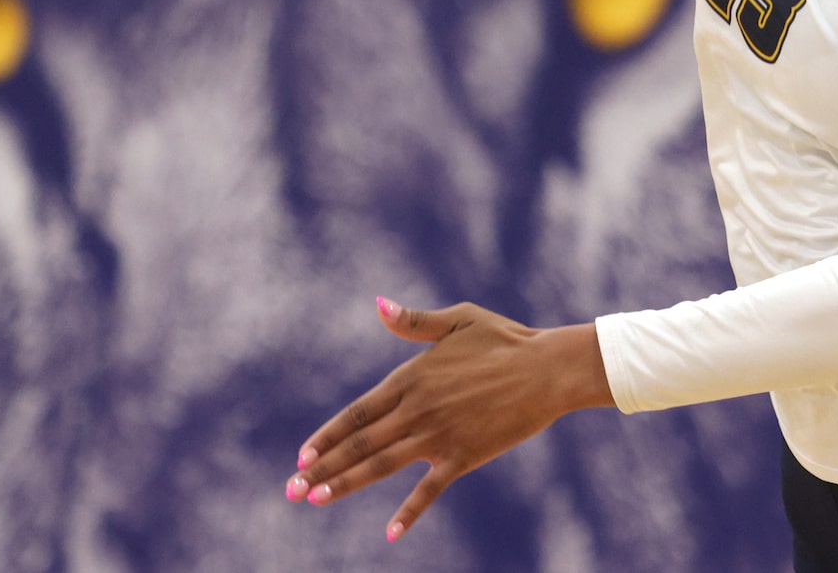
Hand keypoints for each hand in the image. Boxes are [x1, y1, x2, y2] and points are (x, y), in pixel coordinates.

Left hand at [284, 296, 612, 541]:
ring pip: (382, 466)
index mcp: (410, 377)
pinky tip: (389, 533)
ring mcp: (438, 436)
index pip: (356, 412)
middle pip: (360, 443)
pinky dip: (409, 511)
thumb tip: (378, 305)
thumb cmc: (503, 339)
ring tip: (316, 500)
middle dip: (322, 467)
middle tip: (291, 490)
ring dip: (347, 484)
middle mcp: (416, 410)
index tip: (300, 455)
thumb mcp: (457, 320)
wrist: (546, 369)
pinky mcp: (464, 456)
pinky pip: (430, 490)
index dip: (327, 435)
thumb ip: (413, 321)